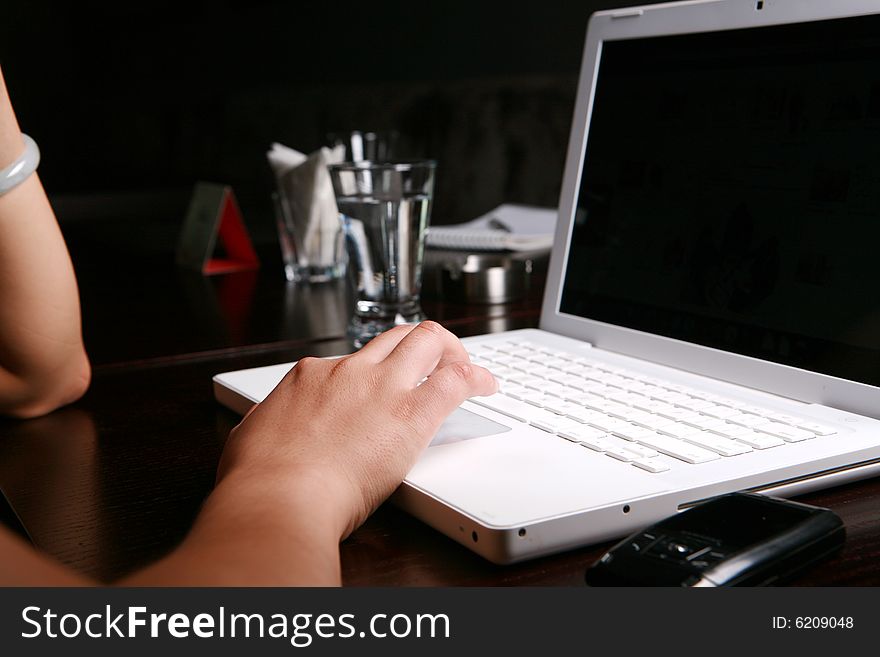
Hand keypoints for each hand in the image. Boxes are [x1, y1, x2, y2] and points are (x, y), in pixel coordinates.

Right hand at [217, 321, 497, 538]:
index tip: (386, 386)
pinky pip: (455, 380)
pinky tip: (486, 386)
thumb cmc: (260, 479)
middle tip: (439, 359)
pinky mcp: (412, 413)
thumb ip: (270, 423)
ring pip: (426, 341)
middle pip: (396, 336)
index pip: (353, 360)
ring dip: (452, 350)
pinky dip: (477, 376)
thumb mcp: (253, 435)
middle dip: (423, 342)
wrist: (279, 497)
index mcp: (311, 376)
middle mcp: (349, 371)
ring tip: (467, 368)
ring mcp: (382, 386)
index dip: (376, 371)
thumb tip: (268, 426)